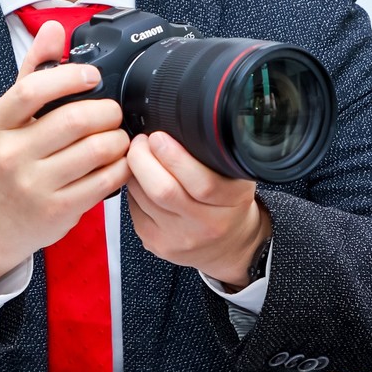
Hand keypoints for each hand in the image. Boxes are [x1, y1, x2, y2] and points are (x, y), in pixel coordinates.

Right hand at [0, 21, 131, 281]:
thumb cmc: (10, 160)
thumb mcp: (11, 116)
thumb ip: (34, 70)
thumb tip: (54, 28)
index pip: (32, 90)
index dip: (69, 77)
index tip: (92, 75)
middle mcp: (12, 154)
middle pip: (74, 120)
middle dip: (107, 111)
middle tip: (114, 112)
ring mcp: (34, 184)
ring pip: (96, 150)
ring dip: (118, 139)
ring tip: (118, 136)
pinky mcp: (59, 209)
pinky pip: (105, 180)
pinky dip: (121, 167)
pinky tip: (118, 162)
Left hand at [125, 131, 270, 286]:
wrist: (228, 246)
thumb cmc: (230, 205)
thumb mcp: (238, 177)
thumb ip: (216, 155)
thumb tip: (178, 124)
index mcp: (232, 201)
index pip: (202, 182)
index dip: (174, 156)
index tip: (158, 137)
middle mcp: (206, 224)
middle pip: (163, 190)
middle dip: (142, 158)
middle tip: (141, 141)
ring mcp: (179, 238)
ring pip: (142, 197)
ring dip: (134, 171)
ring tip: (139, 157)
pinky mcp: (156, 243)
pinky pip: (133, 209)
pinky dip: (133, 189)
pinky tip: (140, 181)